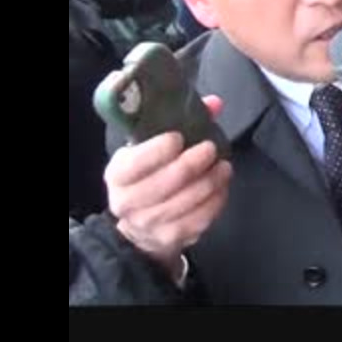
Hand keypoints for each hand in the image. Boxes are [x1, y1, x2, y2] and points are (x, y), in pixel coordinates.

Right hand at [104, 95, 231, 281]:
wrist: (140, 225)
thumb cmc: (148, 176)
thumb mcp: (150, 148)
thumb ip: (180, 122)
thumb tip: (215, 103)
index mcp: (118, 174)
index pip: (137, 162)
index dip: (160, 149)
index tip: (179, 138)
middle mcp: (128, 202)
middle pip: (167, 182)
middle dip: (194, 163)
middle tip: (210, 149)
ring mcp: (149, 223)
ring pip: (188, 201)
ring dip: (211, 182)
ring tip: (224, 167)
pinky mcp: (171, 238)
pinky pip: (200, 219)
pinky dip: (216, 201)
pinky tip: (221, 187)